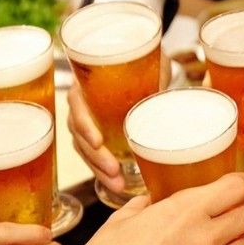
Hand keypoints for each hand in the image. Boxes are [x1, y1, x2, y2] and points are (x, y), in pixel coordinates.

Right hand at [53, 172, 243, 244]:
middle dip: (237, 211)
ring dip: (232, 242)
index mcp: (184, 212)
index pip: (237, 188)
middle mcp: (205, 239)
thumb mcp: (120, 222)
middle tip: (223, 215)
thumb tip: (151, 201)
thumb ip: (143, 206)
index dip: (239, 184)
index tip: (236, 186)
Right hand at [66, 53, 171, 192]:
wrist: (143, 62)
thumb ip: (157, 75)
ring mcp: (88, 121)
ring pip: (84, 149)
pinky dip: (103, 171)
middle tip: (114, 171)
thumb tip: (166, 95)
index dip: (85, 124)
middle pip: (78, 133)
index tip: (97, 141)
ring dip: (98, 169)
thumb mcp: (153, 62)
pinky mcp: (98, 135)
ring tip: (118, 186)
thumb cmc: (146, 59)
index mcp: (87, 81)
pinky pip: (93, 155)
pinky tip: (117, 184)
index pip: (77, 103)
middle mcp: (82, 102)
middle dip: (95, 157)